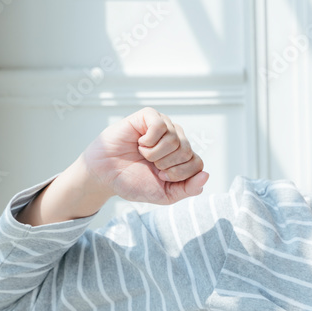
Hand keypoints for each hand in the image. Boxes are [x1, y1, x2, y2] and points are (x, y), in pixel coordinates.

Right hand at [81, 107, 208, 204]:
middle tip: (150, 165)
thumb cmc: (133, 182)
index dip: (179, 175)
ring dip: (155, 154)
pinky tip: (139, 143)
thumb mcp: (165, 194)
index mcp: (182, 157)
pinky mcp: (148, 116)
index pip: (198, 164)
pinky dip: (148, 140)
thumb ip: (188, 189)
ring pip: (175, 139)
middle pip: (187, 151)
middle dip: (166, 165)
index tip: (161, 177)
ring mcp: (163, 126)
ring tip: (143, 154)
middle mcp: (176, 139)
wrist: (105, 176)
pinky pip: (160, 125)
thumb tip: (206, 175)